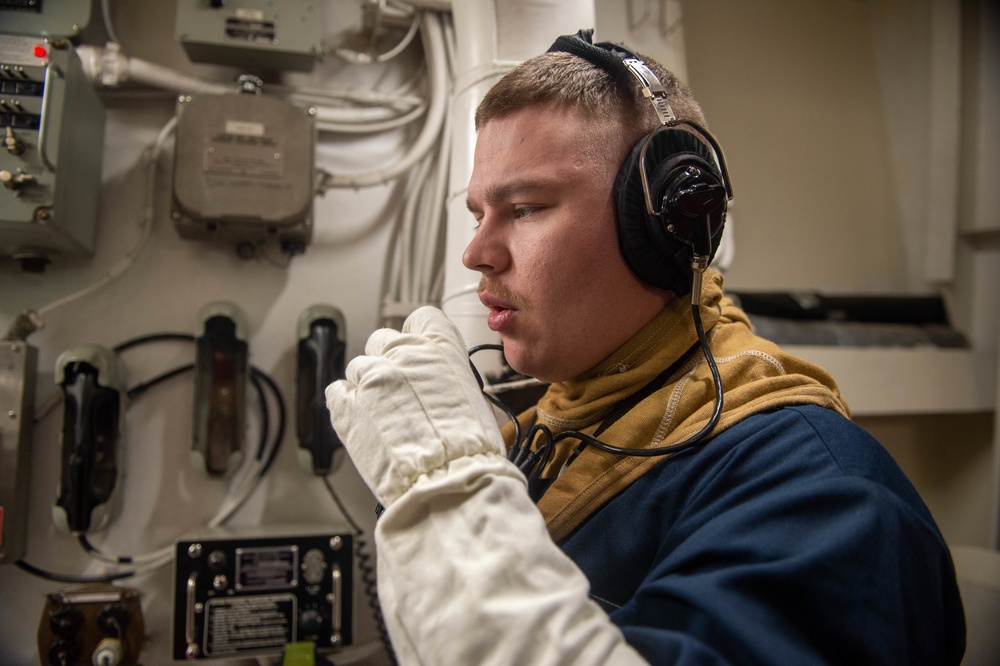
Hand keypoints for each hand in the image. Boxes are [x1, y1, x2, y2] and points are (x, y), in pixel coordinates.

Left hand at [325, 307, 505, 505]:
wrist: (445, 482)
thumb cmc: (469, 449)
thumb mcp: (473, 396)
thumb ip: (447, 375)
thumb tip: (435, 382)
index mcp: (439, 347)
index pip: (422, 318)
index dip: (418, 336)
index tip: (416, 353)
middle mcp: (402, 353)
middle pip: (383, 340)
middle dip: (389, 362)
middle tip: (400, 393)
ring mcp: (370, 378)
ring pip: (358, 366)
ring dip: (368, 386)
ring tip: (383, 417)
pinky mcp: (344, 406)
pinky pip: (336, 391)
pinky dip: (346, 403)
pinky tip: (364, 422)